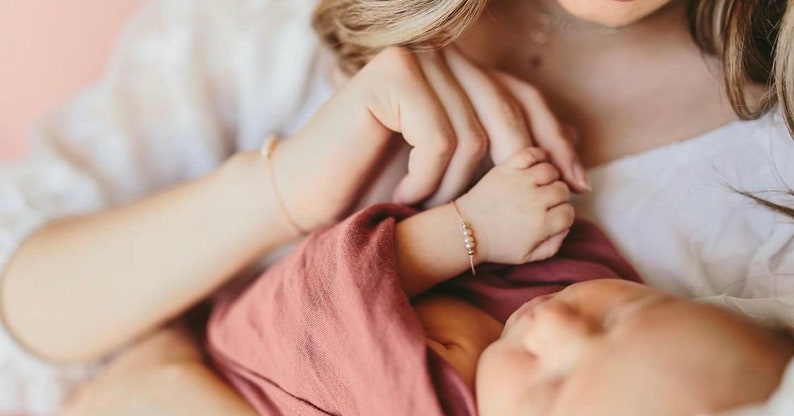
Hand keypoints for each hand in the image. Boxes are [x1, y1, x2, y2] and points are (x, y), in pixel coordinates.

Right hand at [278, 47, 586, 229]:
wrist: (306, 192)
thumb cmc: (376, 183)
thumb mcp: (455, 167)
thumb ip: (503, 146)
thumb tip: (579, 147)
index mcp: (458, 70)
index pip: (525, 97)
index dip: (556, 141)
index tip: (577, 186)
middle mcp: (440, 55)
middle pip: (506, 115)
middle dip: (511, 172)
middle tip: (495, 213)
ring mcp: (415, 60)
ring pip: (473, 135)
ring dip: (454, 187)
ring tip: (425, 205)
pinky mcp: (392, 75)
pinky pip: (440, 139)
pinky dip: (427, 180)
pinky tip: (404, 195)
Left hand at [456, 147, 574, 263]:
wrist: (467, 230)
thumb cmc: (498, 245)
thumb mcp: (528, 256)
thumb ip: (554, 245)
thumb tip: (566, 225)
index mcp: (540, 224)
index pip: (569, 212)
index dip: (564, 215)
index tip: (553, 217)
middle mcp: (533, 201)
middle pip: (563, 190)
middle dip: (558, 197)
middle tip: (547, 202)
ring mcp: (519, 182)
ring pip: (551, 171)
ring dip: (550, 178)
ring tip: (541, 185)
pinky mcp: (506, 169)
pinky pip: (531, 154)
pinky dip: (539, 156)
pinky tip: (537, 166)